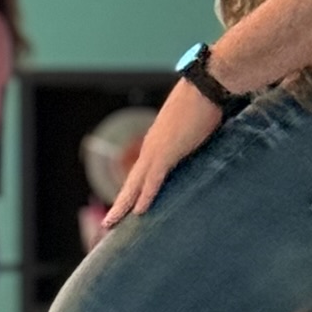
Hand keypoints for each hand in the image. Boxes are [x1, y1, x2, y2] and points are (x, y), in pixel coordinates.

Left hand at [103, 80, 223, 228]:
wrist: (204, 87)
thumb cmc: (203, 103)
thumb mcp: (194, 128)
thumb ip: (190, 142)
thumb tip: (197, 149)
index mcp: (157, 143)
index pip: (141, 173)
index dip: (132, 192)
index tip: (125, 208)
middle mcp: (152, 148)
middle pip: (131, 182)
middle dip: (119, 204)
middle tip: (107, 224)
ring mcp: (157, 150)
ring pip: (135, 184)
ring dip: (123, 205)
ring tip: (111, 223)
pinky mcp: (167, 152)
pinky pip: (153, 179)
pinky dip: (146, 195)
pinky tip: (138, 211)